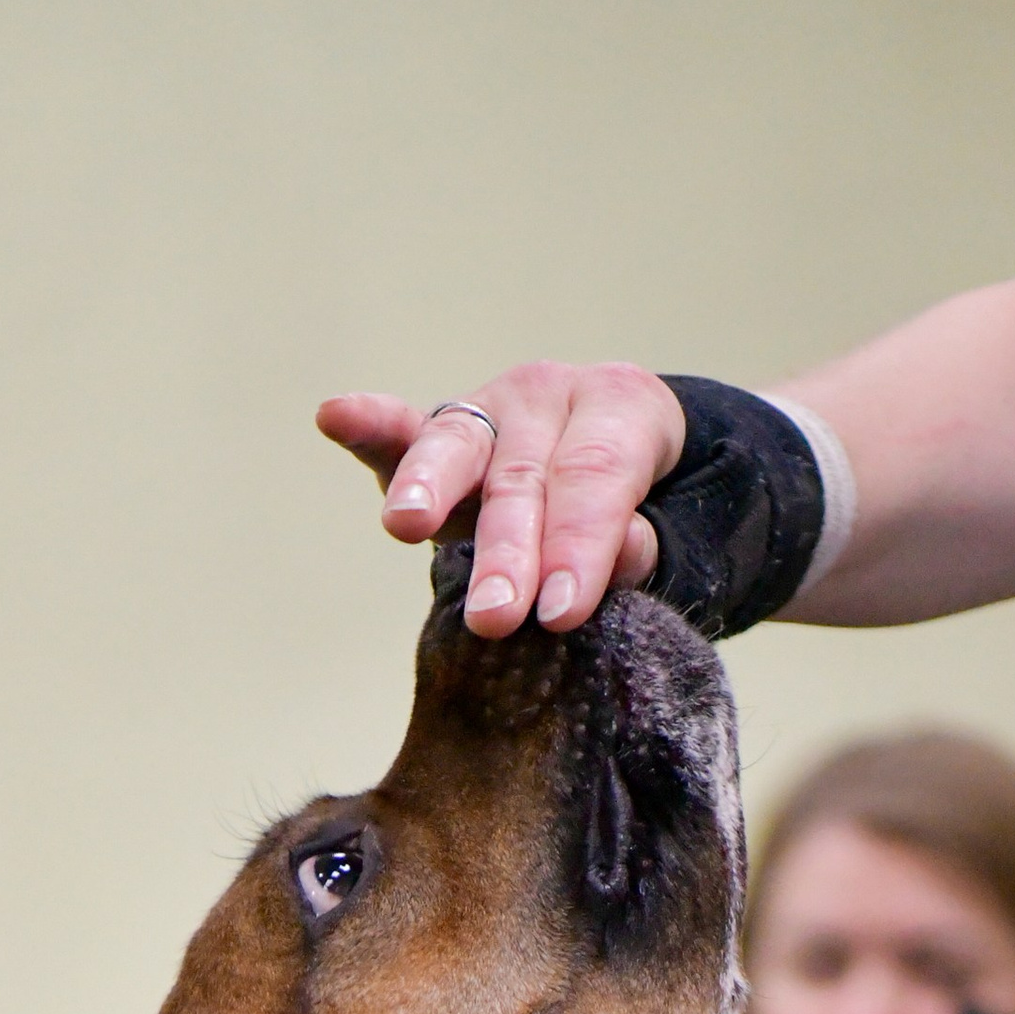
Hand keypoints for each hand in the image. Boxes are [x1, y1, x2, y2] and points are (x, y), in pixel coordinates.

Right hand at [317, 365, 679, 637]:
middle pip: (524, 474)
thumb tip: (621, 555)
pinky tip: (335, 416)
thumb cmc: (660, 513)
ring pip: (459, 447)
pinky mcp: (444, 436)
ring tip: (405, 525)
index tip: (561, 613)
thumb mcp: (679, 527)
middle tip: (495, 617)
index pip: (598, 476)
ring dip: (429, 489)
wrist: (635, 470)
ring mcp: (492, 410)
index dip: (580, 544)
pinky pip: (405, 431)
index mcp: (624, 409)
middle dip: (506, 550)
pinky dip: (371, 428)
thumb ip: (653, 544)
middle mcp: (553, 396)